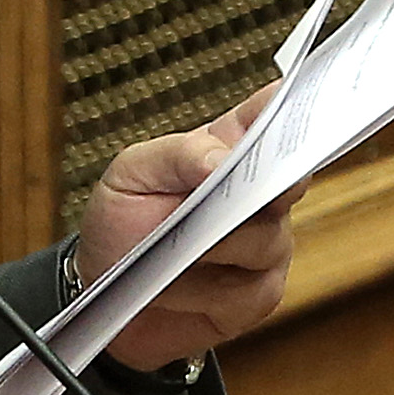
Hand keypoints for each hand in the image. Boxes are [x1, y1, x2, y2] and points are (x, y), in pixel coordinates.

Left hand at [73, 83, 294, 372]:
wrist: (102, 291)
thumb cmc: (121, 222)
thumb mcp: (131, 175)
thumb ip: (178, 155)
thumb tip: (223, 158)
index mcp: (230, 148)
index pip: (273, 113)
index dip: (291, 103)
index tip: (287, 98)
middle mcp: (259, 193)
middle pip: (286, 181)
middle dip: (255, 188)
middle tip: (223, 195)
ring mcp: (266, 244)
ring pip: (265, 240)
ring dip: (210, 247)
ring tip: (166, 251)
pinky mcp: (258, 296)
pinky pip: (247, 292)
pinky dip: (200, 290)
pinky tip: (169, 285)